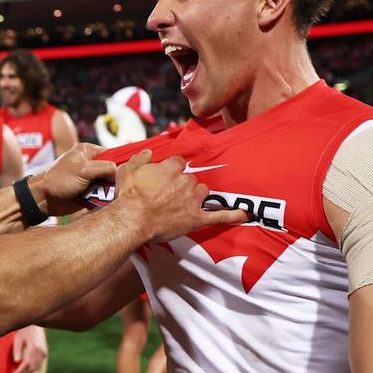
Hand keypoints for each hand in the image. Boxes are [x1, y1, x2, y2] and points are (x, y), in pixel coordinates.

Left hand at [9, 325, 47, 372]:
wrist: (35, 323)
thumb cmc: (24, 329)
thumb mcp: (18, 338)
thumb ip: (17, 350)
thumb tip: (17, 362)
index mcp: (34, 348)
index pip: (26, 364)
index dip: (20, 372)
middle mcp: (41, 351)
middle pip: (32, 368)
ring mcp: (44, 352)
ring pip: (36, 367)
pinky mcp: (45, 352)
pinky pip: (38, 364)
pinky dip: (32, 369)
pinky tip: (26, 371)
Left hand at [29, 143, 116, 215]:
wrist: (44, 199)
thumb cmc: (58, 180)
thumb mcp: (83, 170)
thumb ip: (104, 167)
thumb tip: (120, 171)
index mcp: (88, 151)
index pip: (113, 153)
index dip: (122, 161)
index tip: (131, 170)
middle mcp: (91, 164)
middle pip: (114, 170)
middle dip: (117, 179)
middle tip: (120, 186)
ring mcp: (91, 179)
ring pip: (110, 184)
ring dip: (111, 190)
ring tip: (110, 194)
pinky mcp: (90, 192)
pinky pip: (104, 194)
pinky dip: (105, 198)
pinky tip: (106, 200)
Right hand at [115, 150, 248, 241]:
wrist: (133, 220)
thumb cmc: (128, 197)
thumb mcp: (127, 170)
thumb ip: (139, 158)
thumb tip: (148, 153)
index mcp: (171, 168)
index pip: (179, 163)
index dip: (172, 171)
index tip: (165, 177)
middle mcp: (185, 181)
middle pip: (192, 178)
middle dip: (183, 185)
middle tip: (169, 195)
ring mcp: (193, 199)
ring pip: (203, 191)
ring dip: (196, 196)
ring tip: (184, 204)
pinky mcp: (197, 217)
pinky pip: (220, 215)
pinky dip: (233, 215)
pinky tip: (245, 214)